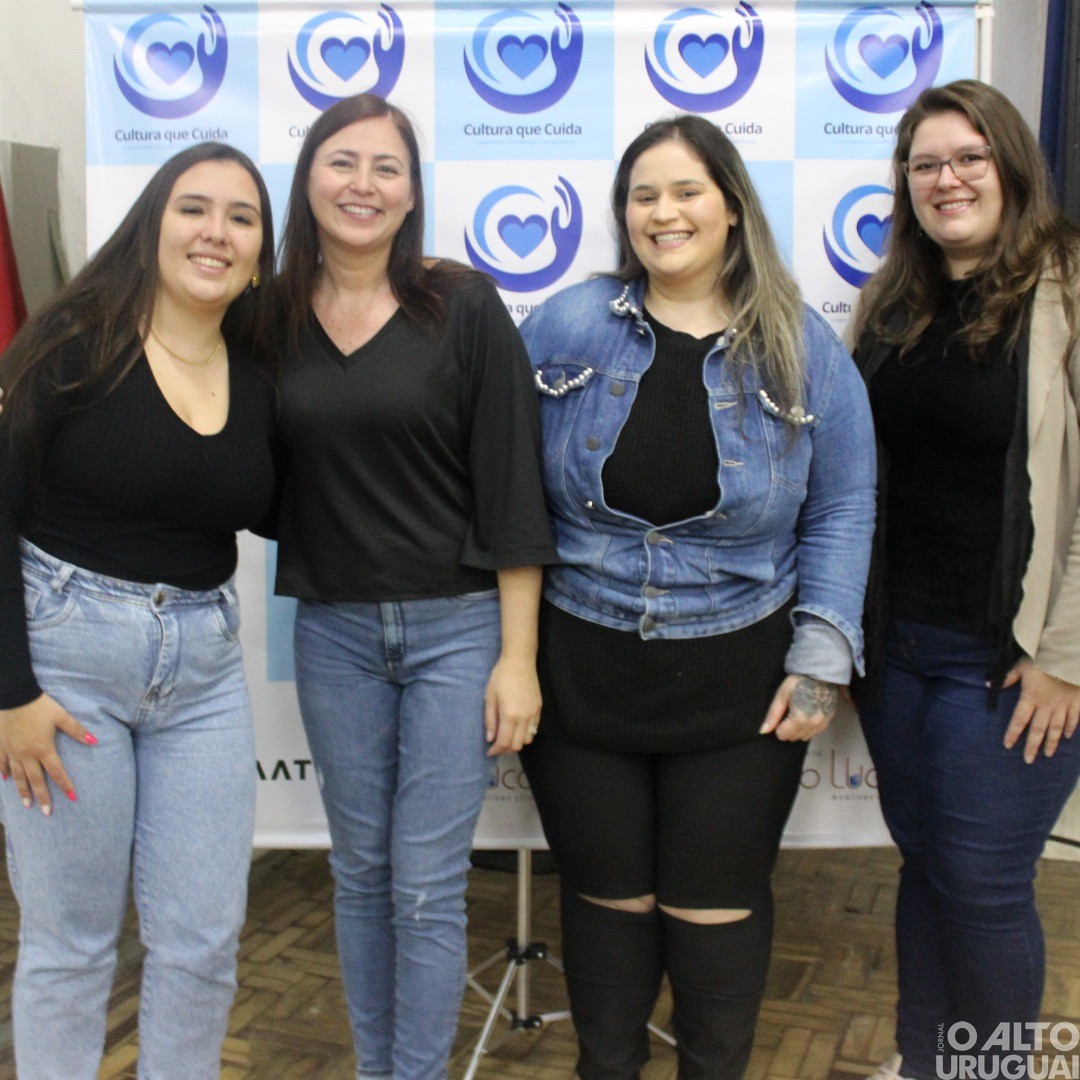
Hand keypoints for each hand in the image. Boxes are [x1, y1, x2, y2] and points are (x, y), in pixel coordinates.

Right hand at [0, 692, 95, 813]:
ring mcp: (12, 751)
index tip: (72, 798)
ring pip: (17, 776)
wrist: (13, 696)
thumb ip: (77, 730)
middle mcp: (27, 754)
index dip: (65, 785)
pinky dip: (4, 771)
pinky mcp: (1, 745)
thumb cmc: (39, 706)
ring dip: (22, 791)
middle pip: (35, 780)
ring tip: (26, 805)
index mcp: (43, 749)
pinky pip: (2, 762)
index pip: (57, 772)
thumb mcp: (61, 716)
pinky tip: (5, 779)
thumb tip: (95, 740)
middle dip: (42, 797)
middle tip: (46, 812)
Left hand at [484, 655, 541, 755]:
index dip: (496, 750)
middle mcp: (524, 718)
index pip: (504, 742)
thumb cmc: (501, 677)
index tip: (489, 752)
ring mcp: (534, 714)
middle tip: (497, 745)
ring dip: (516, 742)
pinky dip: (525, 733)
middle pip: (517, 745)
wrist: (520, 662)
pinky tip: (517, 727)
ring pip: (527, 739)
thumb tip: (490, 739)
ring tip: (507, 737)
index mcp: (510, 715)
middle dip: (505, 749)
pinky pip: (534, 729)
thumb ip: (490, 720)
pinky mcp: (539, 709)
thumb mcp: (490, 698)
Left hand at [760, 674, 838, 740]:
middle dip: (787, 728)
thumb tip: (763, 731)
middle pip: (793, 738)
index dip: (778, 726)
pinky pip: (814, 733)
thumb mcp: (782, 695)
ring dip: (798, 730)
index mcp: (799, 719)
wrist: (820, 675)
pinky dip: (808, 728)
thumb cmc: (799, 682)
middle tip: (789, 712)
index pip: (782, 735)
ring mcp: (822, 724)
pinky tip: (807, 715)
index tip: (781, 715)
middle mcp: (812, 725)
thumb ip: (773, 715)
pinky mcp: (828, 721)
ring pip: (804, 737)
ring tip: (798, 713)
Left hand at [1002, 659, 1079, 762]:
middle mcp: (1046, 706)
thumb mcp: (1021, 666)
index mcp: (1030, 698)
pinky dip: (1070, 728)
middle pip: (1038, 729)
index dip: (1013, 733)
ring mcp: (1062, 706)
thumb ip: (1007, 678)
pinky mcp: (1076, 702)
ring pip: (1056, 728)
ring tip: (1048, 754)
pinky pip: (1073, 718)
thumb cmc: (1043, 659)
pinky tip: (1067, 736)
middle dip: (1032, 746)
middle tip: (1028, 760)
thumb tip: (988, 684)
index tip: (1008, 745)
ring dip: (1051, 742)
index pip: (1019, 720)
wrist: (1068, 657)